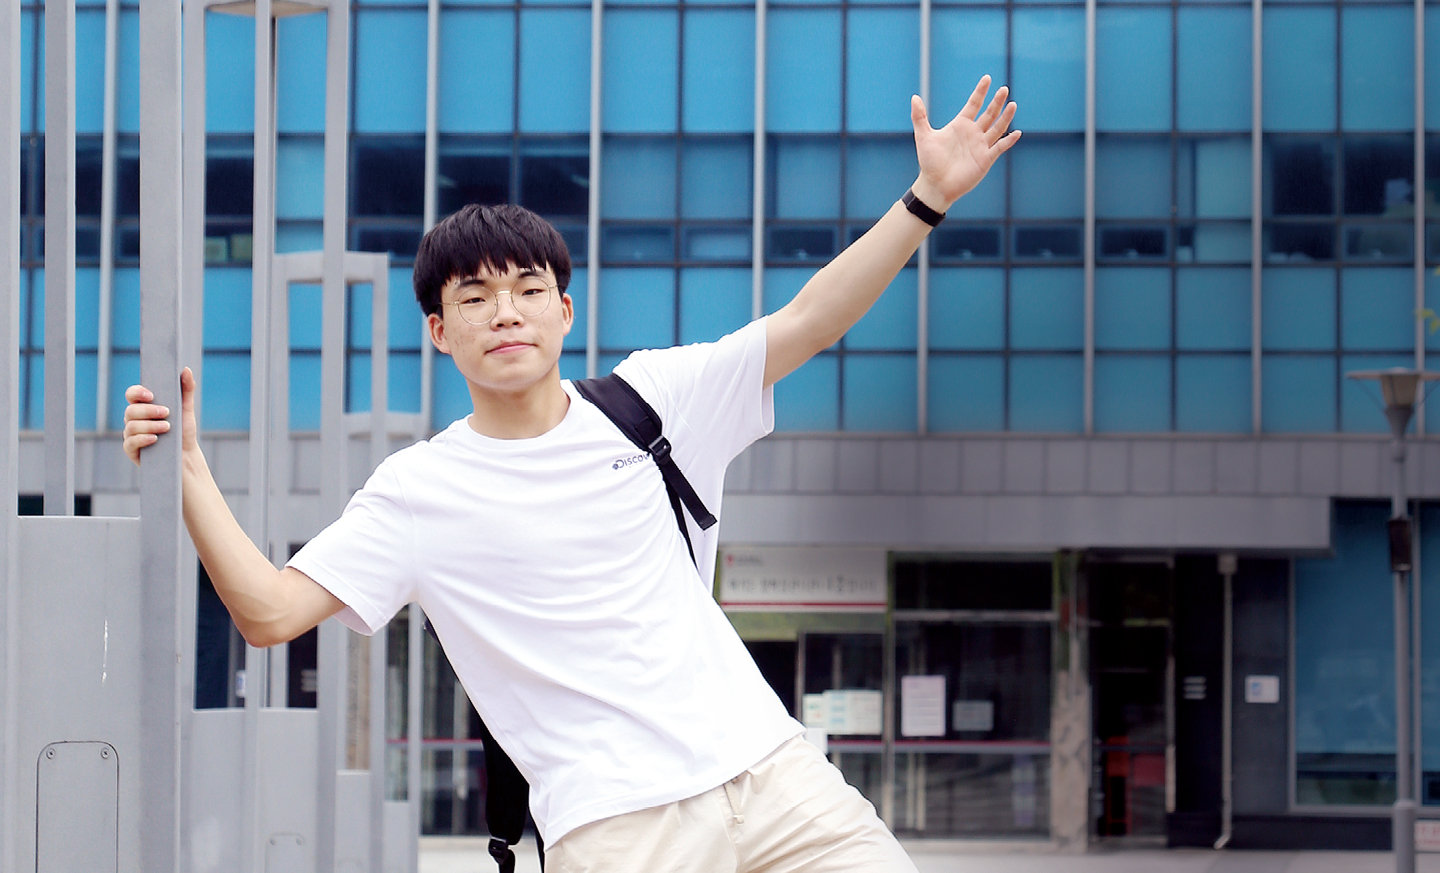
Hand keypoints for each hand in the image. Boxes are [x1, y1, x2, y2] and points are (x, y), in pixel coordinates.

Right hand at [123, 367, 197, 465]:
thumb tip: (186, 369)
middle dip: (149, 411)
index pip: (132, 394)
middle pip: (131, 410)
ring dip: (150, 425)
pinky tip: (155, 439)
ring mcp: (131, 435)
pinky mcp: (131, 450)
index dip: (137, 392)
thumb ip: (186, 389)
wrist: (186, 454)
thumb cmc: (183, 430)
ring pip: (131, 426)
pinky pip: (130, 443)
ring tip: (167, 427)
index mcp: (143, 406)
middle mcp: (134, 419)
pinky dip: (142, 439)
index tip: (151, 395)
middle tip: (167, 413)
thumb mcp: (186, 408)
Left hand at [910, 75, 1019, 210]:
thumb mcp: (924, 136)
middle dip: (996, 102)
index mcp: (960, 125)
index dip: (980, 92)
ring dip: (1005, 117)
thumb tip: (914, 98)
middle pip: (989, 113)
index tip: (987, 79)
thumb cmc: (929, 162)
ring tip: (1013, 104)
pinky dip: (1008, 141)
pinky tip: (1017, 133)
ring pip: (997, 128)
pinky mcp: (985, 159)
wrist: (935, 185)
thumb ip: (919, 117)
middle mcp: (973, 133)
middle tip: (1004, 89)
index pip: (974, 104)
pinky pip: (999, 147)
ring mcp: (980, 146)